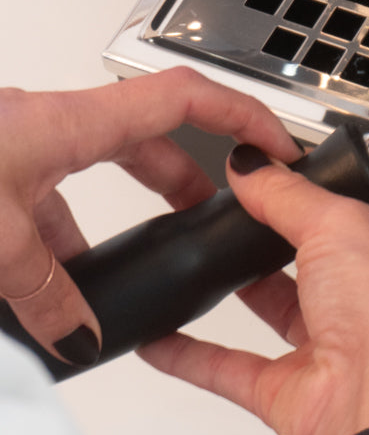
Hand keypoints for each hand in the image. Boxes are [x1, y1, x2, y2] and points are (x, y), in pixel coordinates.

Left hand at [0, 67, 298, 366]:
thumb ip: (49, 295)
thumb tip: (82, 335)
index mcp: (71, 123)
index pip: (184, 99)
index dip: (241, 114)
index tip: (276, 141)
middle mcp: (51, 122)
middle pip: (151, 133)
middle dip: (190, 176)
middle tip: (216, 213)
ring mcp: (24, 139)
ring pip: (101, 158)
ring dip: (129, 201)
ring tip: (141, 251)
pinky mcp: (1, 161)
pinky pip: (55, 185)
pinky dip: (72, 224)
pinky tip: (60, 269)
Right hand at [138, 150, 368, 434]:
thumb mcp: (341, 223)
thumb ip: (288, 194)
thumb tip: (254, 168)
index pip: (367, 205)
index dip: (327, 188)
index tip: (279, 170)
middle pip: (319, 256)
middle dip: (277, 239)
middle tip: (234, 209)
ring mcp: (338, 346)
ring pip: (279, 310)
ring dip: (240, 289)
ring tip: (202, 256)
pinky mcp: (297, 391)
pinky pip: (235, 368)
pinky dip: (197, 354)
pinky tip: (167, 336)